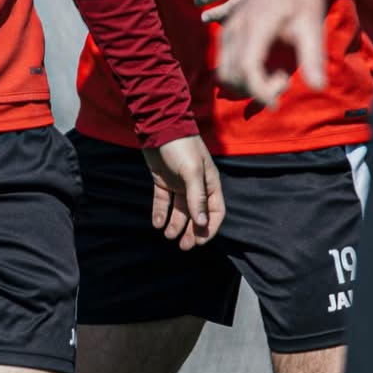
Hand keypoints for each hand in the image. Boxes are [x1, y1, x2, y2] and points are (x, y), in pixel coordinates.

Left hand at [143, 136, 224, 250]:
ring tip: (167, 235)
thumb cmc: (181, 146)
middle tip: (183, 246)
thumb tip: (202, 222)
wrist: (159, 126)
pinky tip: (157, 223)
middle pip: (197, 214)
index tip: (200, 241)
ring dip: (175, 224)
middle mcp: (196, 186)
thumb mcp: (192, 171)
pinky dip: (160, 213)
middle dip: (191, 231)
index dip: (209, 228)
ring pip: (180, 210)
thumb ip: (197, 197)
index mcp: (209, 183)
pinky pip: (163, 201)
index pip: (215, 211)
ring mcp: (179, 183)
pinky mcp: (162, 180)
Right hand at [216, 0, 326, 108]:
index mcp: (257, 26)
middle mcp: (236, 28)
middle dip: (257, 90)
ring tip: (274, 72)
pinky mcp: (226, 31)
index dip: (261, 92)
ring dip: (247, 85)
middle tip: (284, 80)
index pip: (249, 69)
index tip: (278, 104)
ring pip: (224, 73)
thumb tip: (318, 87)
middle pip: (233, 76)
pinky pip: (224, 63)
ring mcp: (227, 29)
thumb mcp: (312, 23)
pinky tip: (265, 65)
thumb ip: (313, 56)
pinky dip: (240, 75)